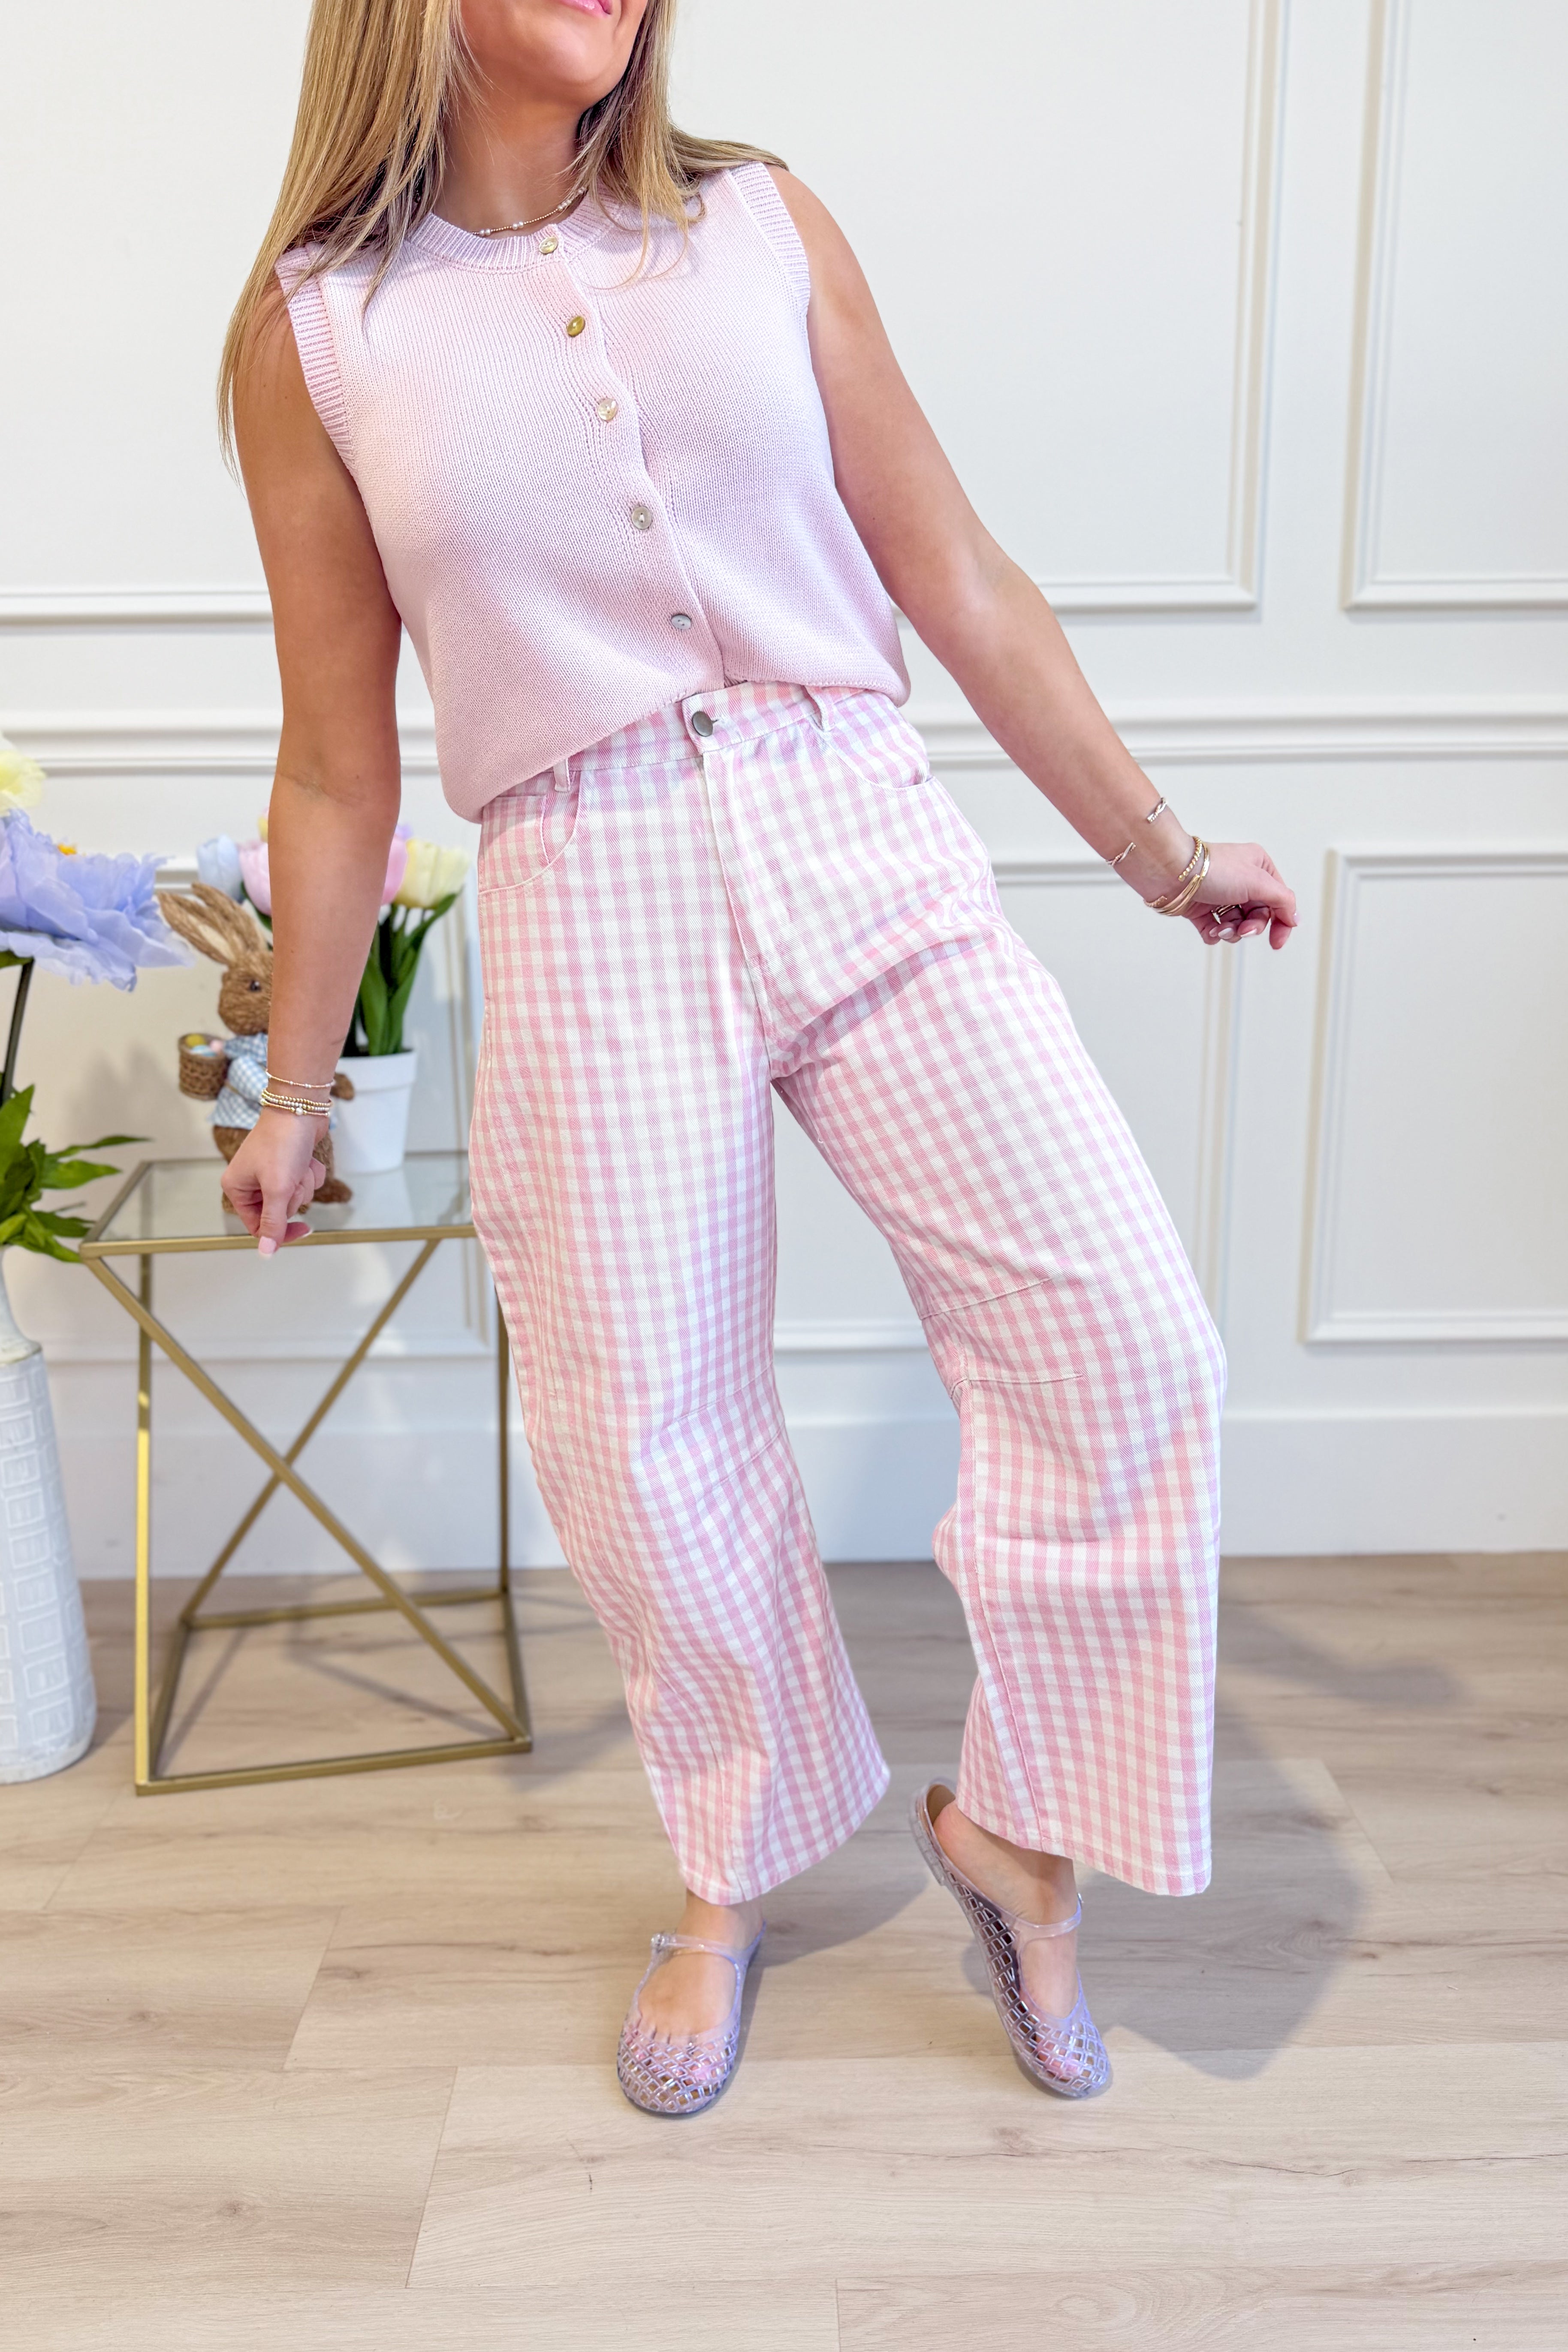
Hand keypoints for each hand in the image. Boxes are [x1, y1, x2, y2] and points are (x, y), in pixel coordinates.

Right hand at [221, 1109, 327, 1253]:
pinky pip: (306, 1183)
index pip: (258, 1227)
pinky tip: (307, 1159)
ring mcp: (270, 1173)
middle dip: (294, 1196)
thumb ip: (272, 1222)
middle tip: (292, 1178)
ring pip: (296, 1198)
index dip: (282, 1231)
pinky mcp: (289, 1165)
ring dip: (304, 1184)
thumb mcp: (276, 1188)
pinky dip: (311, 1174)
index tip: (305, 1229)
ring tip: (299, 1164)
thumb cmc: (282, 1143)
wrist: (300, 1108)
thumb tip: (266, 1251)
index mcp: (237, 1189)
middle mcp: (251, 1182)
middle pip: (279, 1213)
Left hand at [1184, 841, 1296, 949]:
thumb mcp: (1259, 881)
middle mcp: (1241, 880)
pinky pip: (1216, 930)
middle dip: (1250, 927)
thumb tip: (1294, 918)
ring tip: (1220, 926)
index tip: (1277, 943)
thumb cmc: (1214, 870)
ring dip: (1231, 931)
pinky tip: (1210, 927)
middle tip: (1242, 930)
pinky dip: (1214, 933)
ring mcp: (1221, 896)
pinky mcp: (1201, 909)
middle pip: (1259, 916)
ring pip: (1237, 926)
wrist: (1171, 874)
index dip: (1281, 922)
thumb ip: (1282, 901)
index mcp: (1259, 867)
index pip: (1279, 900)